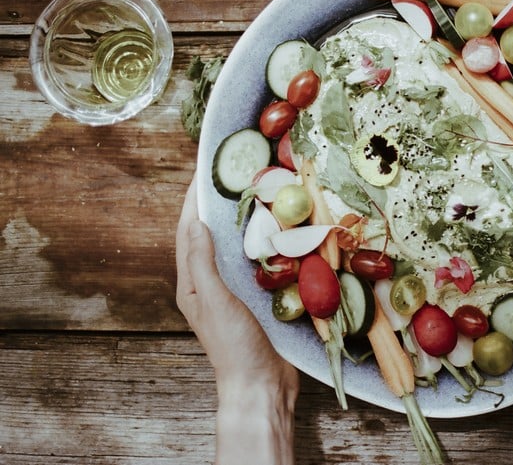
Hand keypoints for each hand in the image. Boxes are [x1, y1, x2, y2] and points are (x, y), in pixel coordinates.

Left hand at [176, 177, 297, 464]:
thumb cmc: (235, 346)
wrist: (262, 385)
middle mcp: (211, 283)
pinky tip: (280, 230)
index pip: (188, 231)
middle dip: (217, 204)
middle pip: (210, 234)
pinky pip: (258, 260)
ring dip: (242, 220)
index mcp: (193, 283)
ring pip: (235, 246)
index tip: (203, 171)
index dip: (193, 201)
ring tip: (258, 194)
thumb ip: (202, 263)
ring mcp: (235, 291)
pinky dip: (264, 241)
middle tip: (234, 175)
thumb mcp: (215, 301)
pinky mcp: (258, 297)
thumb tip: (195, 222)